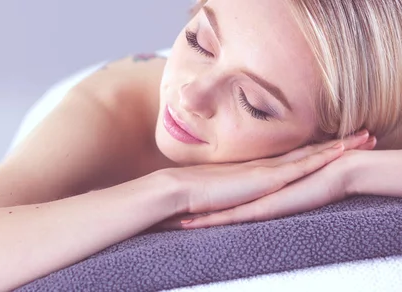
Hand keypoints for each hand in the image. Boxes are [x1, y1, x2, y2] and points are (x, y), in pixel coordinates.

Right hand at [165, 132, 375, 229]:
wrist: (181, 189)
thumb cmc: (194, 193)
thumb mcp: (220, 189)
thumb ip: (232, 188)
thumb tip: (236, 192)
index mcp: (255, 168)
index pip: (291, 156)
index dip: (314, 147)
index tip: (333, 141)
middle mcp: (265, 164)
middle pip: (307, 150)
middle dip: (334, 142)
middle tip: (360, 133)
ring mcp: (267, 169)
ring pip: (311, 154)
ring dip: (337, 147)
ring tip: (363, 138)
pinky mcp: (266, 178)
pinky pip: (301, 167)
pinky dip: (321, 158)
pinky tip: (339, 152)